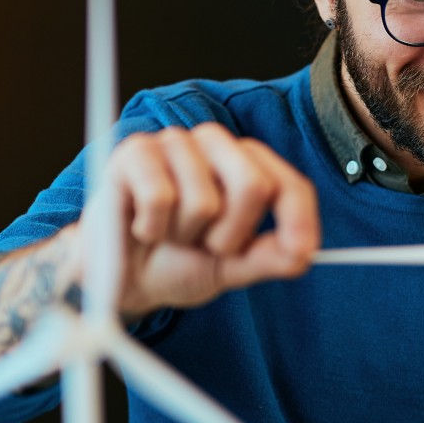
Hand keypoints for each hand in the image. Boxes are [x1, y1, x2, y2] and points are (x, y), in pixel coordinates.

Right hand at [103, 123, 320, 315]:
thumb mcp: (230, 268)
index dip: (299, 218)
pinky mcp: (135, 151)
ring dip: (184, 235)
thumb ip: (268, 258)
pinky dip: (152, 226)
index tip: (301, 252)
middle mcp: (215, 145)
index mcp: (247, 165)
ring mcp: (175, 143)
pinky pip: (160, 196)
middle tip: (207, 246)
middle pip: (253, 186)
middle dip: (231, 235)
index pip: (289, 184)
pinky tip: (143, 226)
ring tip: (168, 234)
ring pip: (203, 200)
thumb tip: (302, 254)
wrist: (121, 279)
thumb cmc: (176, 263)